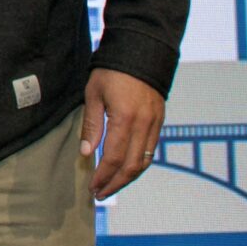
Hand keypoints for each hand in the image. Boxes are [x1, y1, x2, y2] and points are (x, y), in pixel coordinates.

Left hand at [83, 69, 165, 200]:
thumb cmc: (111, 71)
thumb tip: (87, 153)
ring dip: (128, 178)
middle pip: (131, 166)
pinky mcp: (160, 121)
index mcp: (125, 118)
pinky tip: (125, 169)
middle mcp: (144, 124)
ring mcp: (155, 123)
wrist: (141, 51)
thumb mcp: (94, 94)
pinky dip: (138, 164)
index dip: (103, 176)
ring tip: (111, 186)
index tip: (92, 187)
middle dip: (115, 183)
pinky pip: (151, 150)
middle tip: (100, 194)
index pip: (114, 158)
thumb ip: (92, 125)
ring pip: (144, 161)